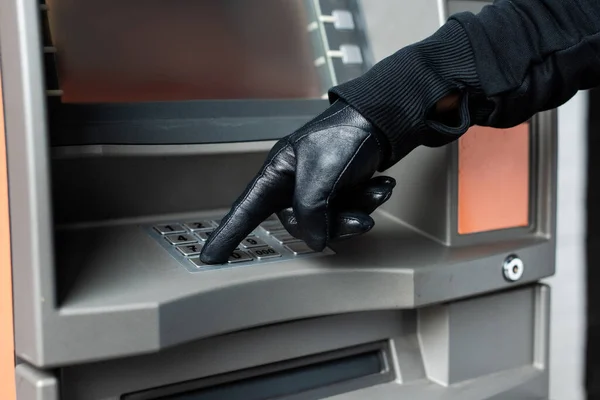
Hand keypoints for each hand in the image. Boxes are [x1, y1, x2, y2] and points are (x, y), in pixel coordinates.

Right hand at [200, 99, 395, 263]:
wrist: (382, 118)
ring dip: (357, 209)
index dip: (227, 234)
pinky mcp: (336, 190)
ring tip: (376, 191)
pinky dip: (366, 201)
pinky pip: (346, 211)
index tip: (210, 258)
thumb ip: (311, 211)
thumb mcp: (322, 173)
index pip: (246, 209)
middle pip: (302, 224)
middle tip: (360, 219)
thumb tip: (313, 240)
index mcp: (277, 172)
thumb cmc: (346, 133)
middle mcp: (293, 182)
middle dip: (336, 223)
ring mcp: (316, 187)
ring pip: (328, 221)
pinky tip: (379, 186)